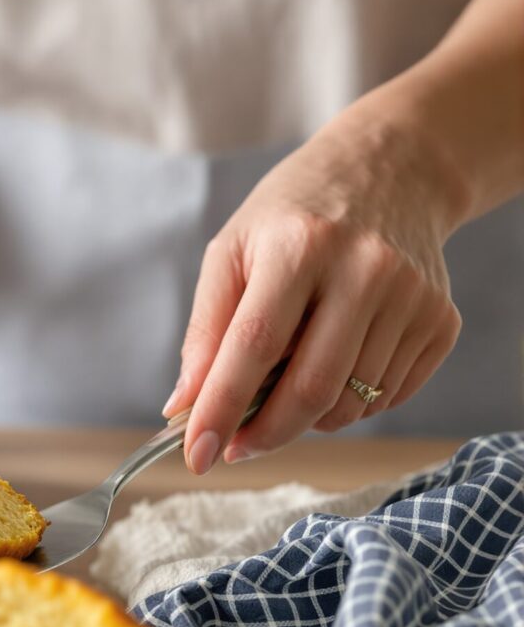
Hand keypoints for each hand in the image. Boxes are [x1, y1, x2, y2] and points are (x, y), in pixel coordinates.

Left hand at [165, 113, 466, 472]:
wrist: (391, 171)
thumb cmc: (293, 216)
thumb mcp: (232, 251)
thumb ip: (205, 331)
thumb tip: (183, 406)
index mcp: (301, 246)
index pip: (255, 347)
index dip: (222, 408)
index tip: (197, 455)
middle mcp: (366, 270)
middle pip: (312, 388)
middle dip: (265, 434)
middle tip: (236, 446)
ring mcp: (413, 298)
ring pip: (352, 403)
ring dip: (306, 420)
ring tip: (284, 387)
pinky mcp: (442, 321)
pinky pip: (387, 397)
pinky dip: (348, 404)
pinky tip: (331, 366)